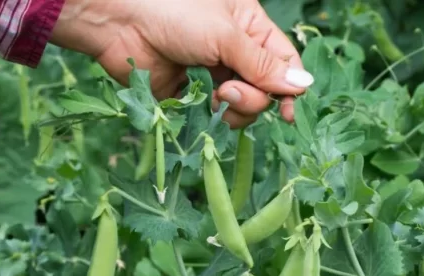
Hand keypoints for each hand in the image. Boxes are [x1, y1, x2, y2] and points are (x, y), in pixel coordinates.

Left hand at [50, 0, 313, 127]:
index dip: (289, 87)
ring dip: (237, 107)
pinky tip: (207, 105)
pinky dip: (214, 115)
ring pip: (242, 103)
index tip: (287, 113)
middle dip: (255, 96)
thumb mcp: (226, 35)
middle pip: (264, 87)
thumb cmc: (175, 11)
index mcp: (249, 25)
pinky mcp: (189, 91)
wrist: (119, 20)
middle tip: (229, 91)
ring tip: (217, 96)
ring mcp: (211, 71)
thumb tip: (303, 85)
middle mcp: (234, 49)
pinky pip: (213, 112)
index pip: (283, 60)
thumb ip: (263, 64)